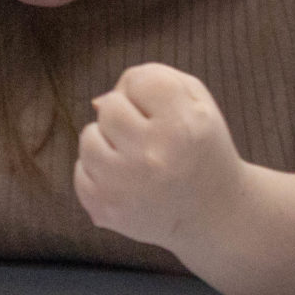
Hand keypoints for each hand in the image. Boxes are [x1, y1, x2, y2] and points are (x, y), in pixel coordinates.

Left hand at [73, 64, 250, 251]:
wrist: (214, 215)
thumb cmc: (200, 149)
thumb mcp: (198, 104)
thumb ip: (153, 80)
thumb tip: (97, 102)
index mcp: (183, 126)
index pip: (140, 80)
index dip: (148, 93)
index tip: (163, 113)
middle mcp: (154, 155)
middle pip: (110, 107)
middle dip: (126, 116)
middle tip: (148, 138)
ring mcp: (126, 184)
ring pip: (88, 138)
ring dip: (108, 143)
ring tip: (135, 158)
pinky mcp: (106, 208)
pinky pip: (80, 171)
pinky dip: (99, 172)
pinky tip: (126, 181)